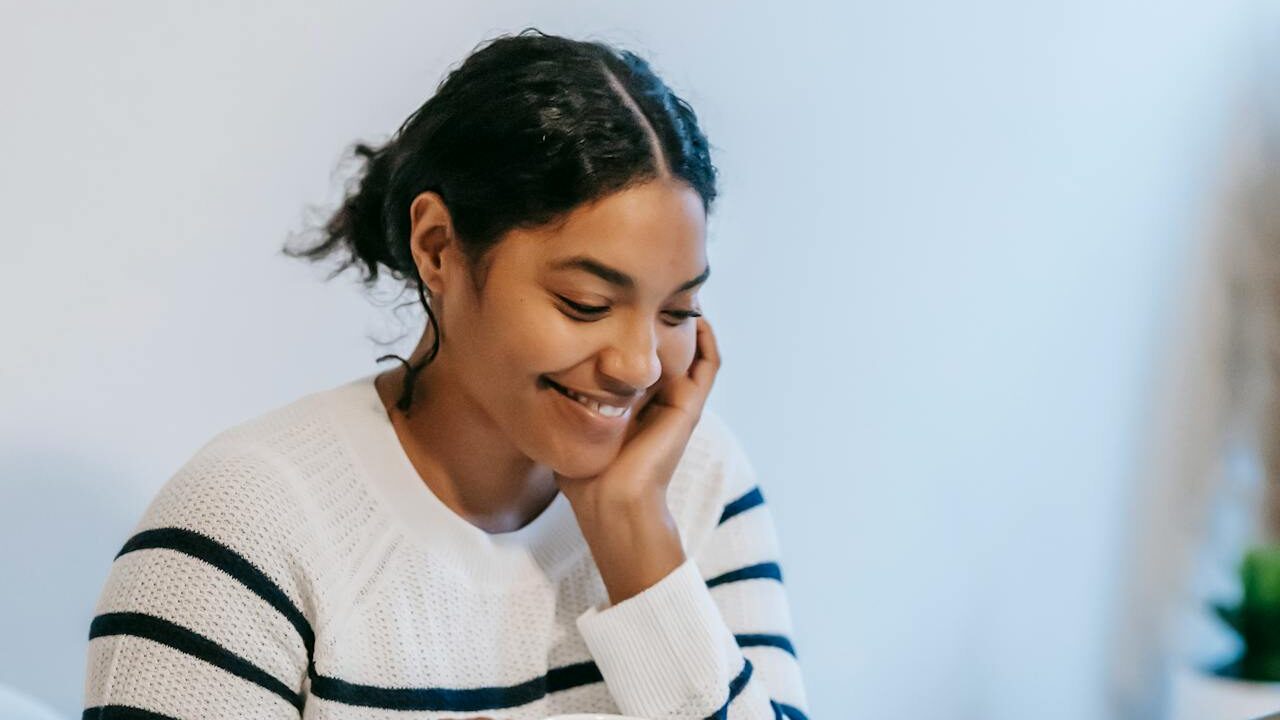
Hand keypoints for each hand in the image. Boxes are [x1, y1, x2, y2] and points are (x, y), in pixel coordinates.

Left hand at [555, 316, 720, 603]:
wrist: (609, 503)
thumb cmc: (583, 473)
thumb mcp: (566, 422)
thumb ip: (560, 398)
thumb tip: (532, 366)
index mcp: (632, 401)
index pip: (639, 355)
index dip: (636, 327)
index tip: (623, 297)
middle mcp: (657, 397)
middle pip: (667, 346)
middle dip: (662, 315)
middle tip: (654, 281)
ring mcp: (676, 401)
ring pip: (691, 349)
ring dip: (687, 320)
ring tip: (680, 289)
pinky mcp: (688, 406)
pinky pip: (708, 365)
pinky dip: (706, 339)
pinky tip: (697, 315)